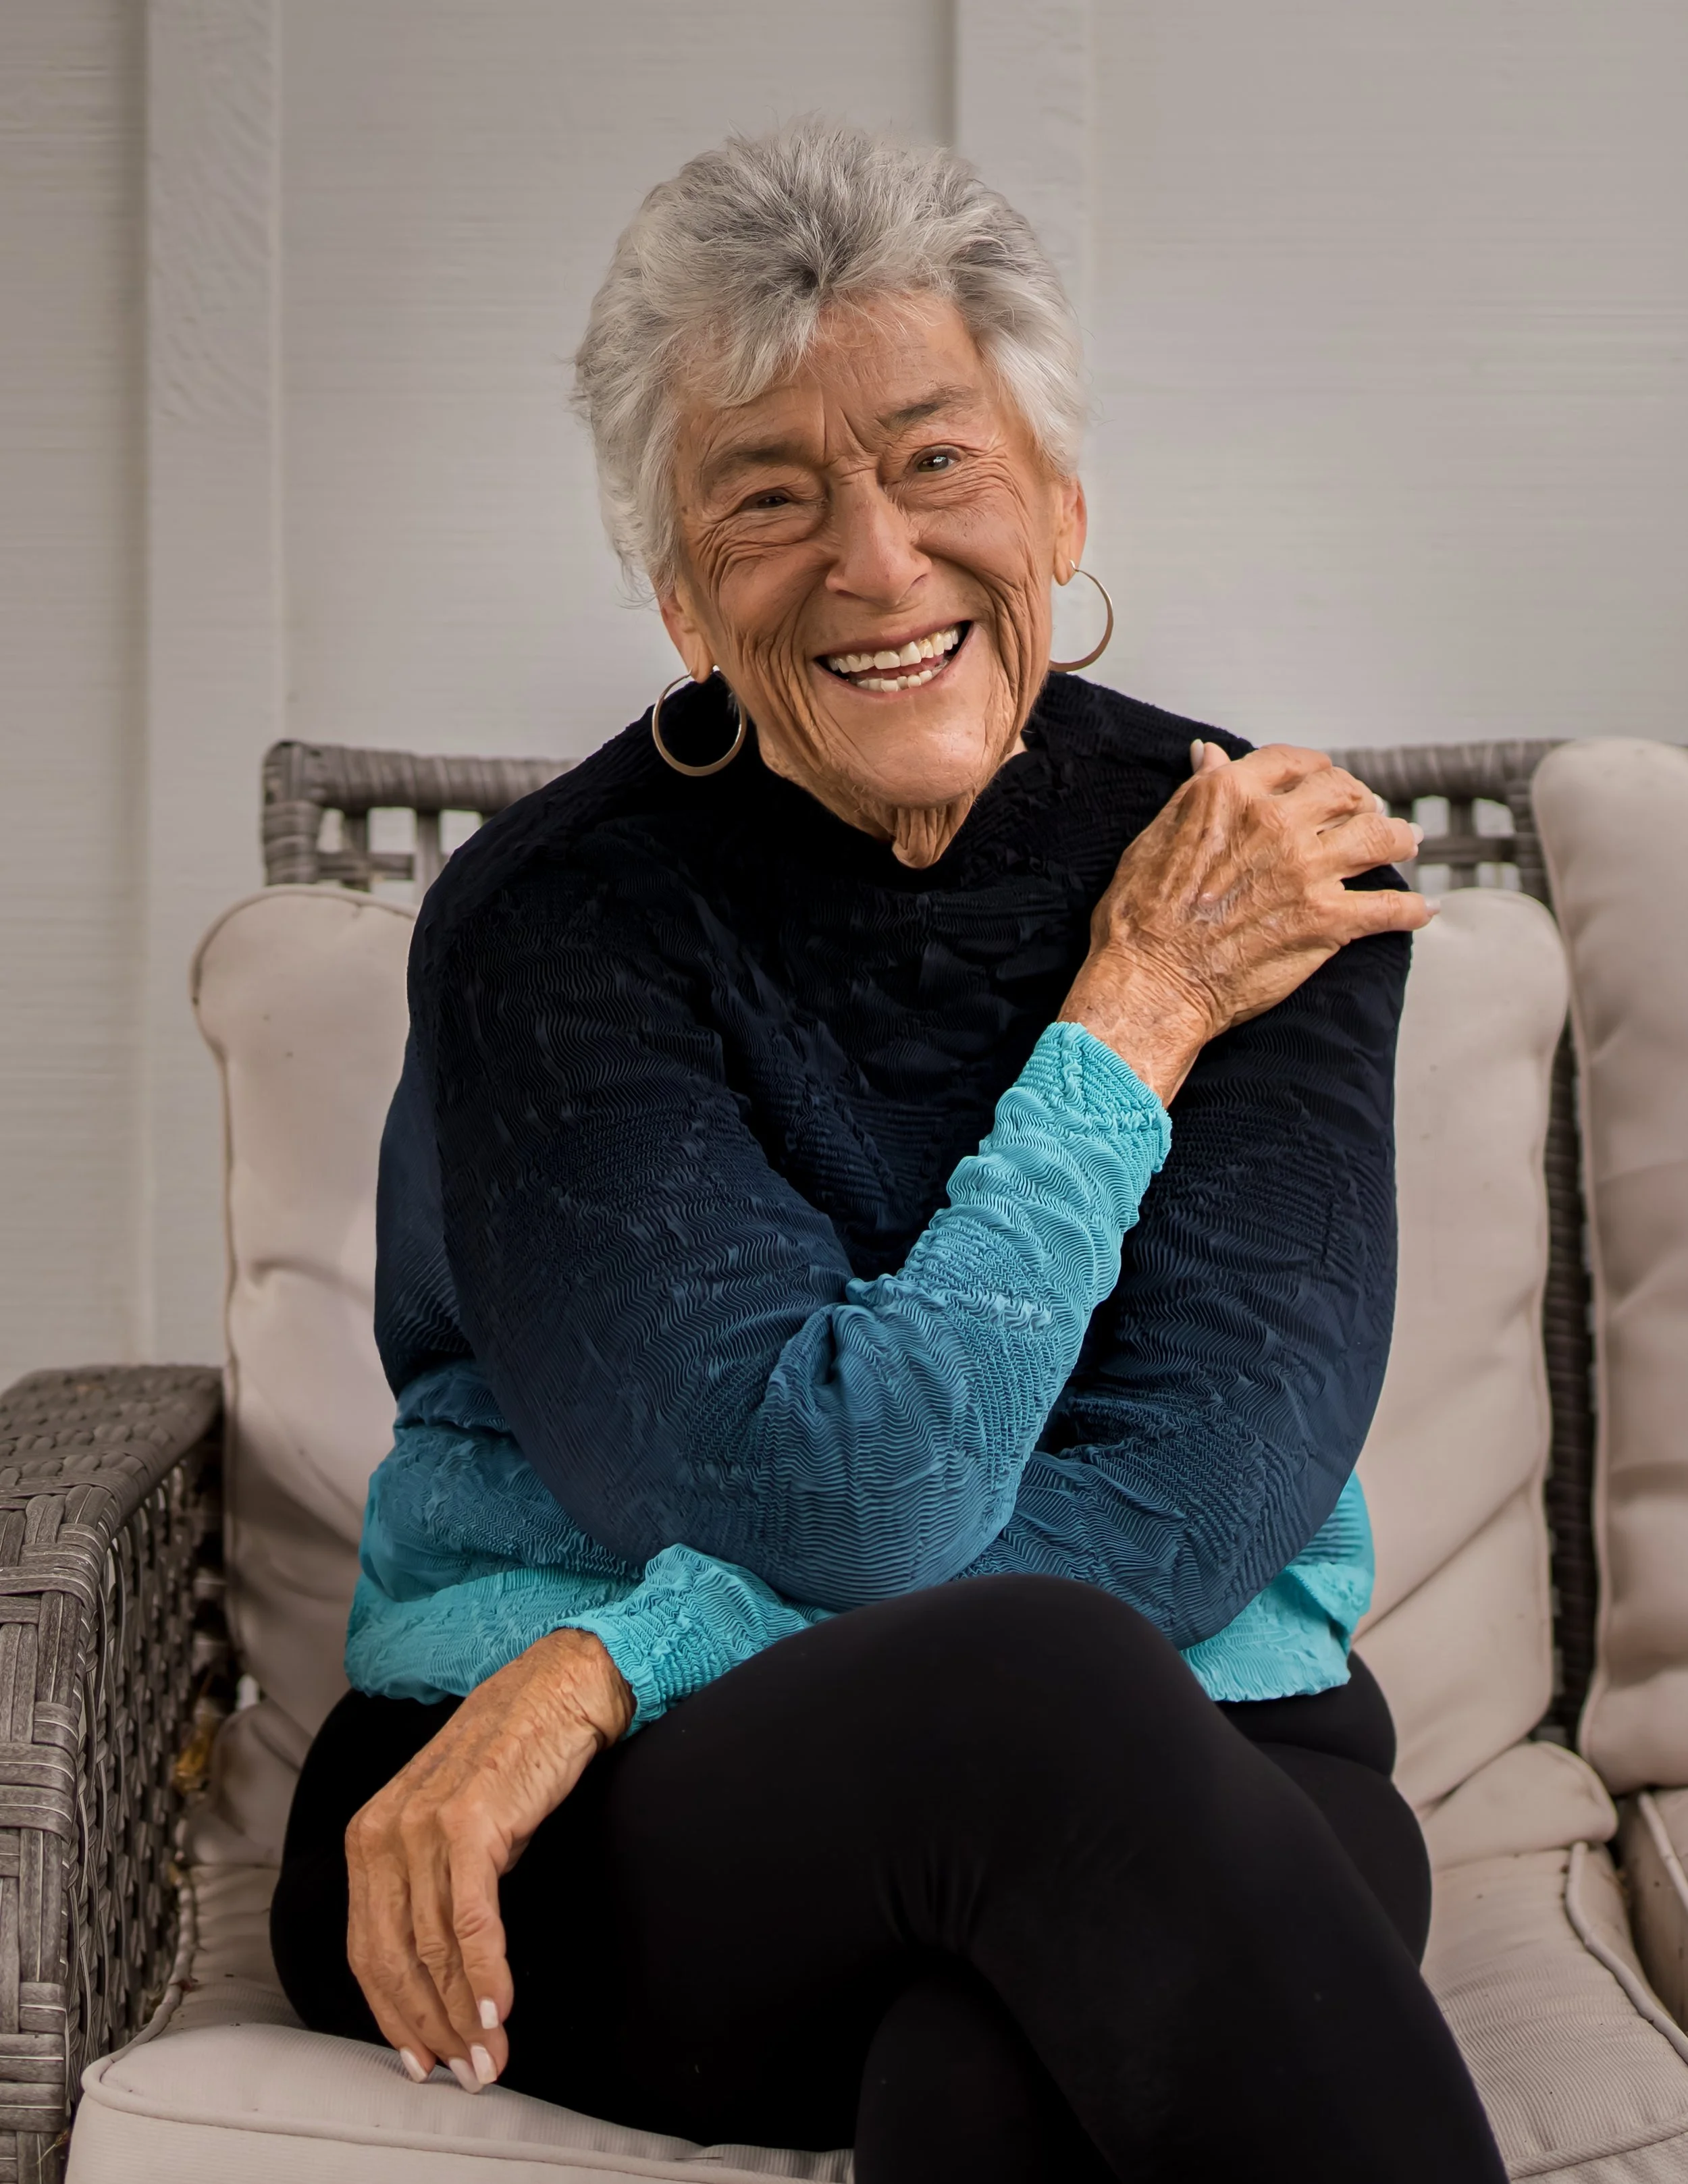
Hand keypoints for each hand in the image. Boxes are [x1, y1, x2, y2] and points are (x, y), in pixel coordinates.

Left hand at [344, 1628, 633, 2090]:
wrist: (561, 1685)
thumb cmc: (513, 1755)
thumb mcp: (455, 1822)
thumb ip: (435, 1885)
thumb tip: (443, 1972)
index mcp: (369, 1835)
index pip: (368, 1950)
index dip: (393, 2014)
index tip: (423, 2060)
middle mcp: (383, 1831)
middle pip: (394, 1959)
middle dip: (430, 2027)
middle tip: (467, 2074)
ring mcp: (423, 1824)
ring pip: (434, 1948)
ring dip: (464, 2015)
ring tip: (491, 2059)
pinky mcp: (470, 1821)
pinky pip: (473, 1919)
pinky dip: (486, 1972)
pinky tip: (500, 2010)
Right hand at [1060, 740, 1430, 1102]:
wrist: (1151, 983)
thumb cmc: (1140, 917)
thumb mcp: (1156, 836)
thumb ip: (1196, 793)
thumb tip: (1209, 753)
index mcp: (1231, 795)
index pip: (1293, 763)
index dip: (1314, 770)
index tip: (1323, 782)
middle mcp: (1276, 823)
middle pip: (1345, 793)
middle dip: (1361, 800)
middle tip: (1367, 813)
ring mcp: (1307, 872)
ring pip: (1381, 837)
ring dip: (1400, 838)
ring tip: (1407, 842)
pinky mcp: (1328, 922)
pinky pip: (1390, 908)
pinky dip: (1412, 910)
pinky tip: (1423, 910)